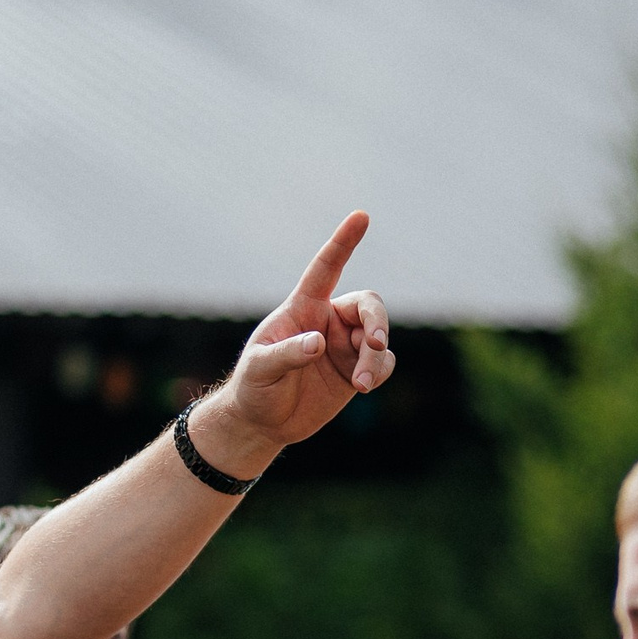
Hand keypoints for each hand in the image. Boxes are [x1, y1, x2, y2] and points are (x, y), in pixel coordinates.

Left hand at [200, 211, 394, 462]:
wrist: (262, 422)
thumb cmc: (253, 387)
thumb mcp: (259, 370)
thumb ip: (286, 354)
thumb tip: (319, 342)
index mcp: (302, 308)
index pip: (325, 269)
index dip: (342, 243)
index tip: (361, 216)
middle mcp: (327, 321)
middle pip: (368, 304)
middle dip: (377, 320)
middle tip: (375, 343)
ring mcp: (345, 345)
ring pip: (379, 336)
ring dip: (376, 356)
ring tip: (362, 383)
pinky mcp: (357, 369)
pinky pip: (384, 361)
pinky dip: (380, 371)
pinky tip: (364, 386)